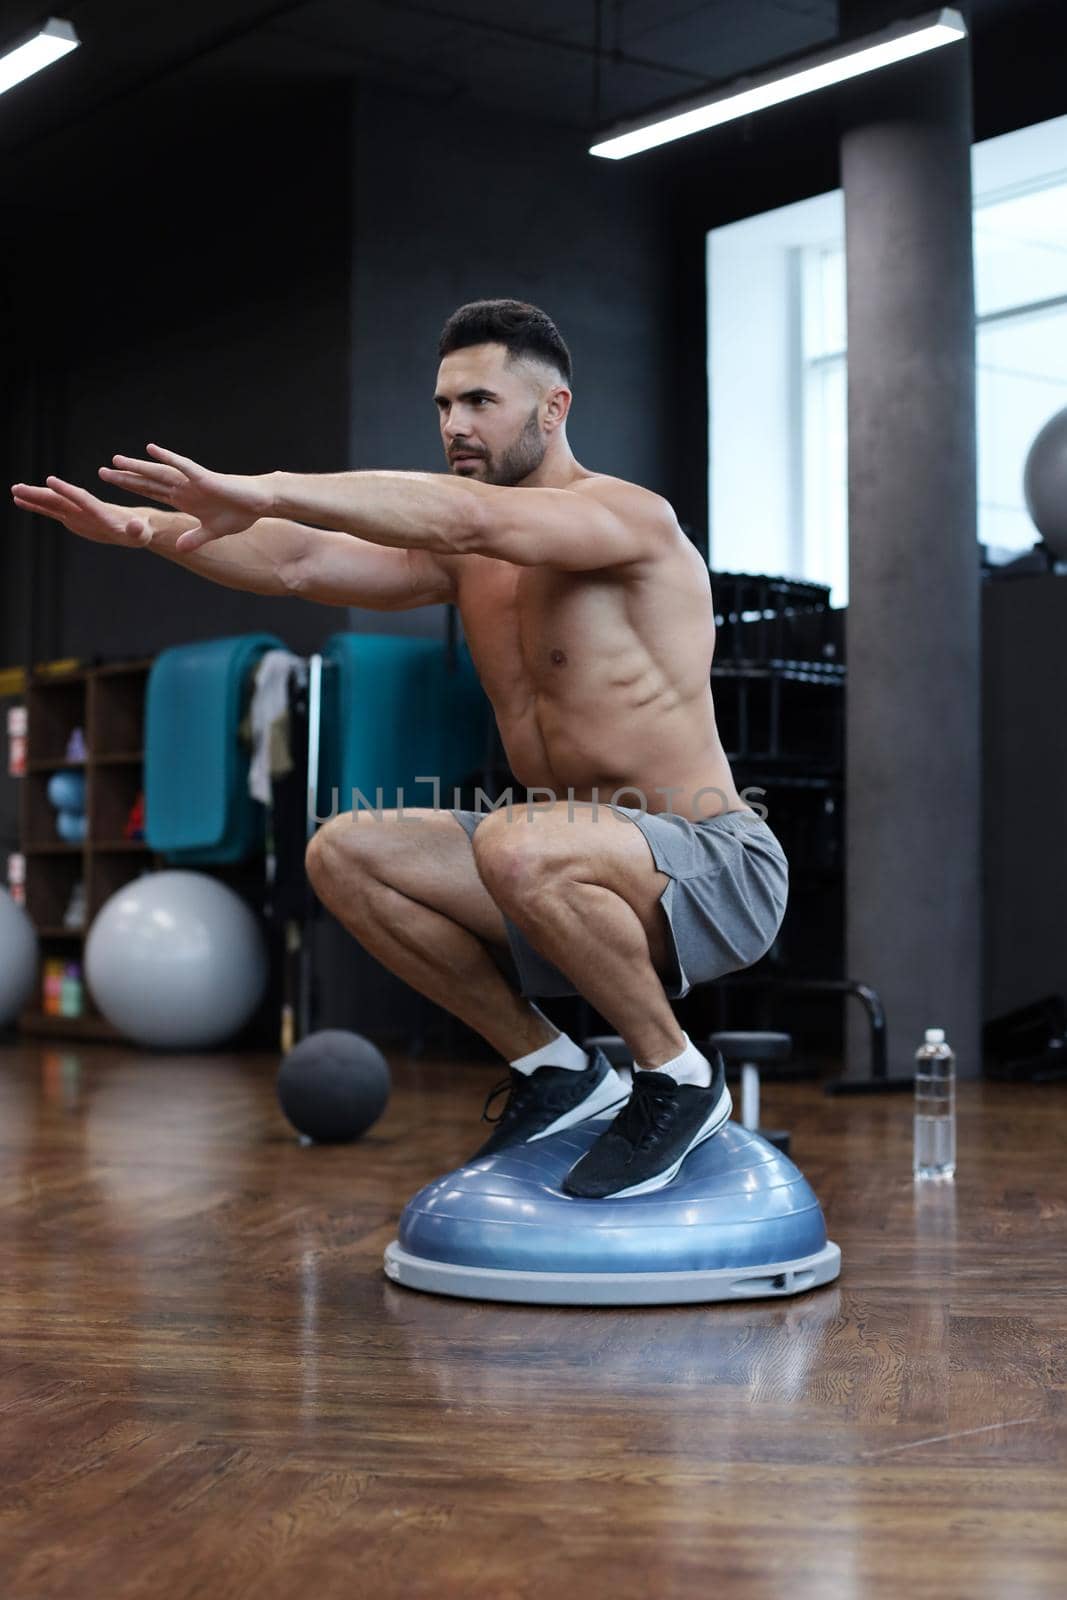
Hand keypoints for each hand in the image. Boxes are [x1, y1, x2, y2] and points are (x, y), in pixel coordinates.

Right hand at [10, 477, 154, 546]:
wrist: (136, 526)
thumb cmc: (141, 531)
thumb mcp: (141, 533)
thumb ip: (137, 531)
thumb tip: (137, 527)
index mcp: (101, 511)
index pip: (82, 499)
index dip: (67, 491)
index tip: (50, 481)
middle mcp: (86, 509)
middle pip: (60, 499)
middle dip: (40, 494)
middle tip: (18, 487)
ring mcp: (78, 513)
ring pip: (53, 503)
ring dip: (34, 498)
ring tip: (14, 491)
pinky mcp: (73, 519)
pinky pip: (52, 511)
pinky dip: (37, 507)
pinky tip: (20, 502)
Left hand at [97, 443, 274, 551]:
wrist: (260, 502)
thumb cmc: (239, 513)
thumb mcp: (213, 532)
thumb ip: (195, 538)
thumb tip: (178, 548)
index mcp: (184, 500)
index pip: (151, 493)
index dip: (132, 489)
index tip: (113, 487)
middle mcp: (184, 488)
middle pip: (149, 482)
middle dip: (126, 478)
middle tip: (102, 472)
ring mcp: (192, 481)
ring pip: (159, 473)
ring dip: (138, 467)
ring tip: (116, 460)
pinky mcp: (204, 478)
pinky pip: (182, 466)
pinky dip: (167, 458)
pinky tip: (152, 450)